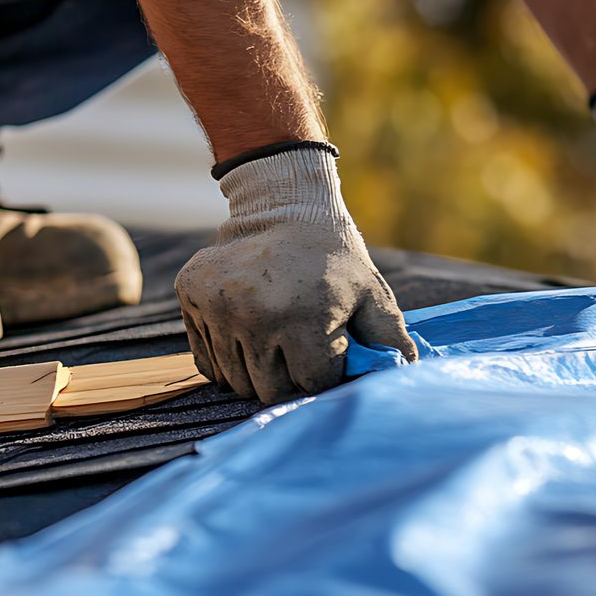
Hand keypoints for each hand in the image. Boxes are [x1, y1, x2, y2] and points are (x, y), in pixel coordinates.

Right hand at [175, 146, 417, 404]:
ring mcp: (217, 307)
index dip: (324, 370)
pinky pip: (206, 362)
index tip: (327, 345)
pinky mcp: (191, 297)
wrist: (283, 205)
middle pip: (269, 390)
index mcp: (302, 317)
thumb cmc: (332, 256)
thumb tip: (405, 373)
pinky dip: (227, 358)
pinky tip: (246, 330)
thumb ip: (390, 337)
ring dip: (256, 369)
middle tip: (298, 345)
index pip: (312, 383)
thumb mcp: (370, 291)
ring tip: (272, 335)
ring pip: (235, 381)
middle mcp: (253, 316)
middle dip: (289, 376)